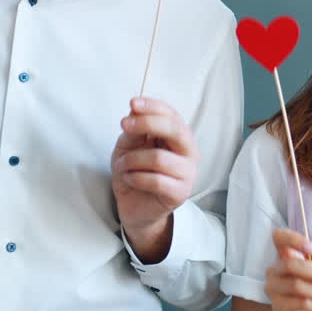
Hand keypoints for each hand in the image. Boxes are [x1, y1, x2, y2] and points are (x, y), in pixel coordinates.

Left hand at [111, 97, 196, 261]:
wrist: (134, 206)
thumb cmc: (135, 171)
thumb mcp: (128, 146)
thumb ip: (133, 131)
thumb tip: (134, 112)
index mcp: (179, 136)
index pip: (172, 115)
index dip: (153, 106)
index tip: (133, 104)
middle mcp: (189, 152)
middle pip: (175, 130)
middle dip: (147, 123)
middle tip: (124, 125)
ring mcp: (188, 173)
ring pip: (159, 158)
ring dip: (132, 160)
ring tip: (122, 166)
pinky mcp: (180, 193)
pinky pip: (156, 180)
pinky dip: (136, 177)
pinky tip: (130, 179)